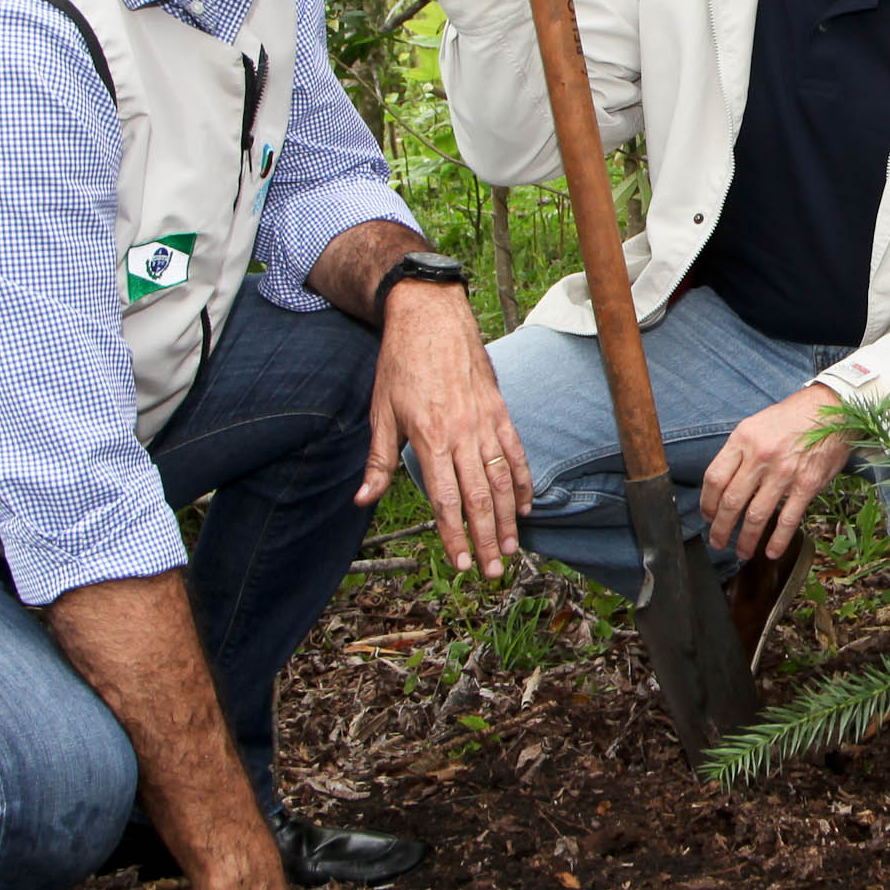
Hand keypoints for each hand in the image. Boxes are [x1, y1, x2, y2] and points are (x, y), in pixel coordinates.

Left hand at [362, 280, 529, 576]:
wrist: (430, 316)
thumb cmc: (400, 363)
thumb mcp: (380, 413)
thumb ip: (379, 461)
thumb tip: (364, 499)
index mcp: (429, 438)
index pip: (445, 499)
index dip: (453, 534)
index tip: (459, 562)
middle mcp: (461, 434)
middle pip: (479, 498)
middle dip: (486, 539)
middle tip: (491, 572)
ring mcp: (484, 423)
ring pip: (502, 480)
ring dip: (508, 519)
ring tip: (511, 549)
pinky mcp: (499, 410)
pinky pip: (516, 452)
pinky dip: (523, 481)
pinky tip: (525, 506)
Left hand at [699, 383, 850, 562]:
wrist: (832, 408)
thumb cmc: (793, 416)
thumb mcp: (757, 424)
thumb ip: (740, 452)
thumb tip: (725, 484)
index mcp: (743, 439)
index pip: (714, 478)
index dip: (706, 503)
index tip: (707, 516)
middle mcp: (760, 456)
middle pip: (730, 501)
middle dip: (720, 528)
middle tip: (717, 541)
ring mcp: (784, 472)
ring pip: (756, 515)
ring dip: (745, 540)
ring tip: (741, 552)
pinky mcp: (807, 484)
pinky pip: (788, 519)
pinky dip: (778, 540)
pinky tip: (771, 552)